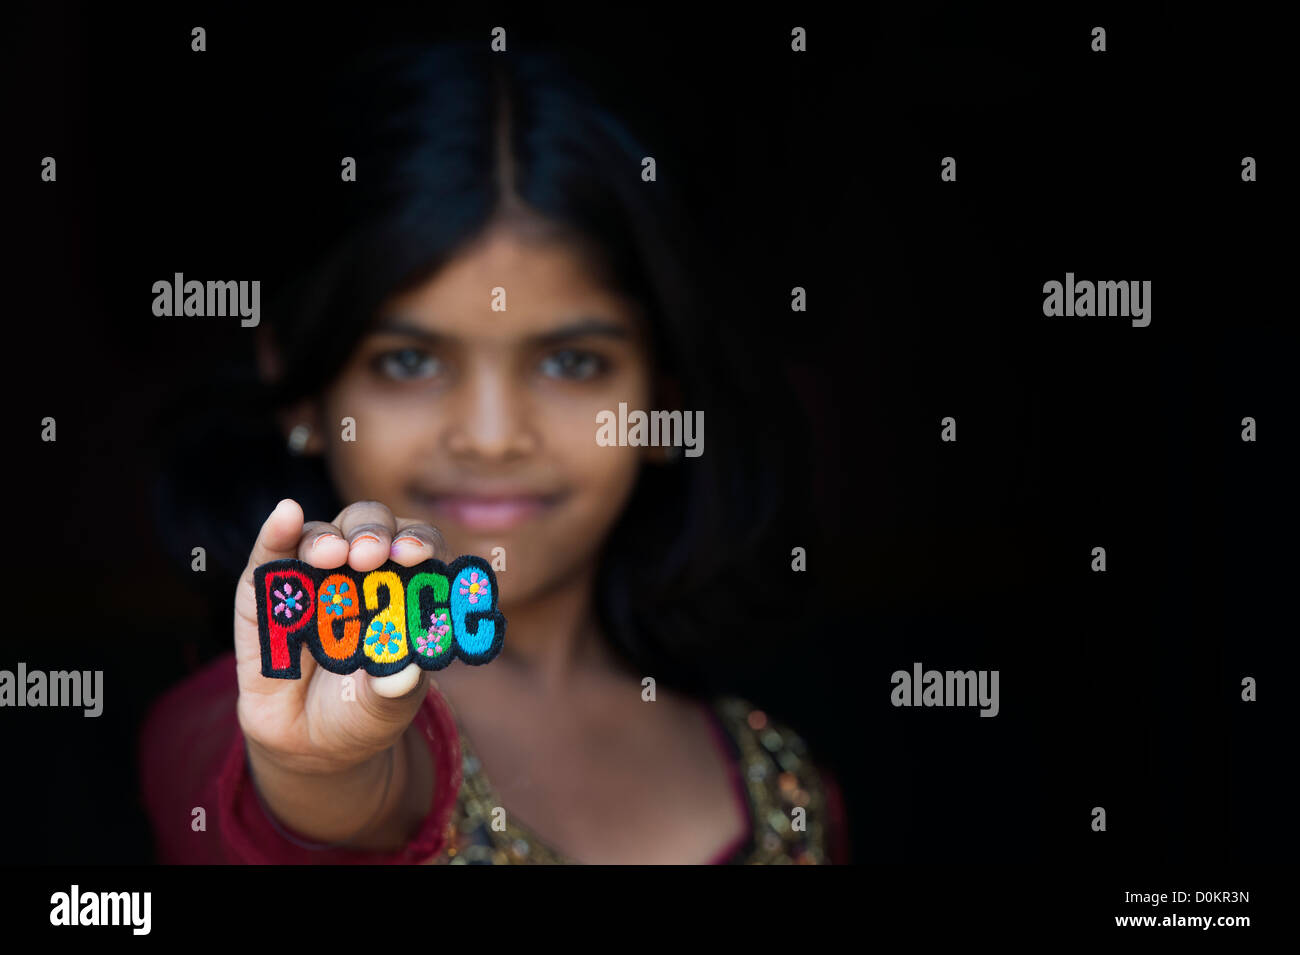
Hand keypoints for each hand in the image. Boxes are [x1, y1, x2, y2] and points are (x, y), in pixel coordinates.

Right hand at [233, 499, 447, 779]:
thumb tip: (405, 675)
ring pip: (325, 535)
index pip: (420, 549)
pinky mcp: (267, 586)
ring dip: (330, 537)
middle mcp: (363, 571)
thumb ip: (395, 690)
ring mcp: (314, 575)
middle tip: (374, 555)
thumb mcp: (386, 707)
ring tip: (331, 554)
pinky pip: (273, 550)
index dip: (421, 544)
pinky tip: (286, 514)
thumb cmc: (364, 711)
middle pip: (373, 529)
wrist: (309, 742)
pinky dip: (279, 529)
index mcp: (406, 588)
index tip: (419, 555)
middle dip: (375, 534)